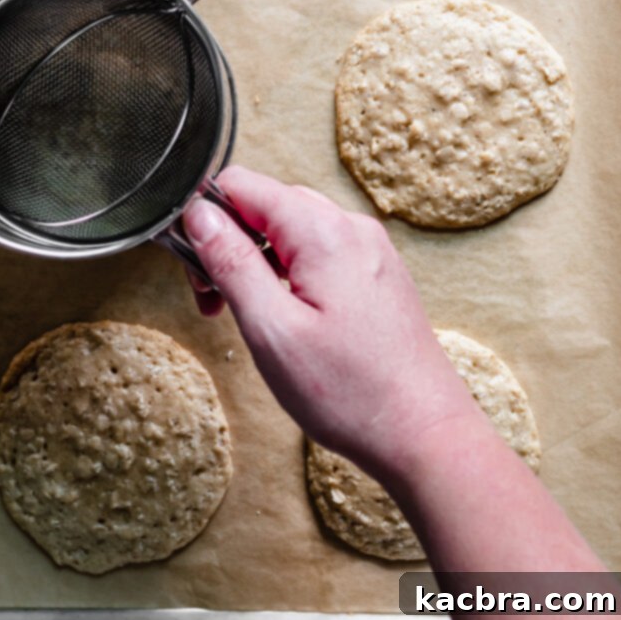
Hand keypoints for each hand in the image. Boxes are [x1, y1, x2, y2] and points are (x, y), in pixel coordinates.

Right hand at [182, 166, 478, 481]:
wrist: (425, 434)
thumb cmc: (352, 392)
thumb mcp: (271, 329)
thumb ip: (231, 262)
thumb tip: (198, 215)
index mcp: (322, 230)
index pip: (241, 184)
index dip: (205, 219)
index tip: (195, 268)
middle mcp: (351, 226)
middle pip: (266, 205)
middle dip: (230, 245)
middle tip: (216, 302)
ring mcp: (369, 249)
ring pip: (290, 230)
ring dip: (258, 263)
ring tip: (251, 318)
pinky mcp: (376, 274)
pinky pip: (319, 252)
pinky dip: (289, 275)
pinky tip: (287, 319)